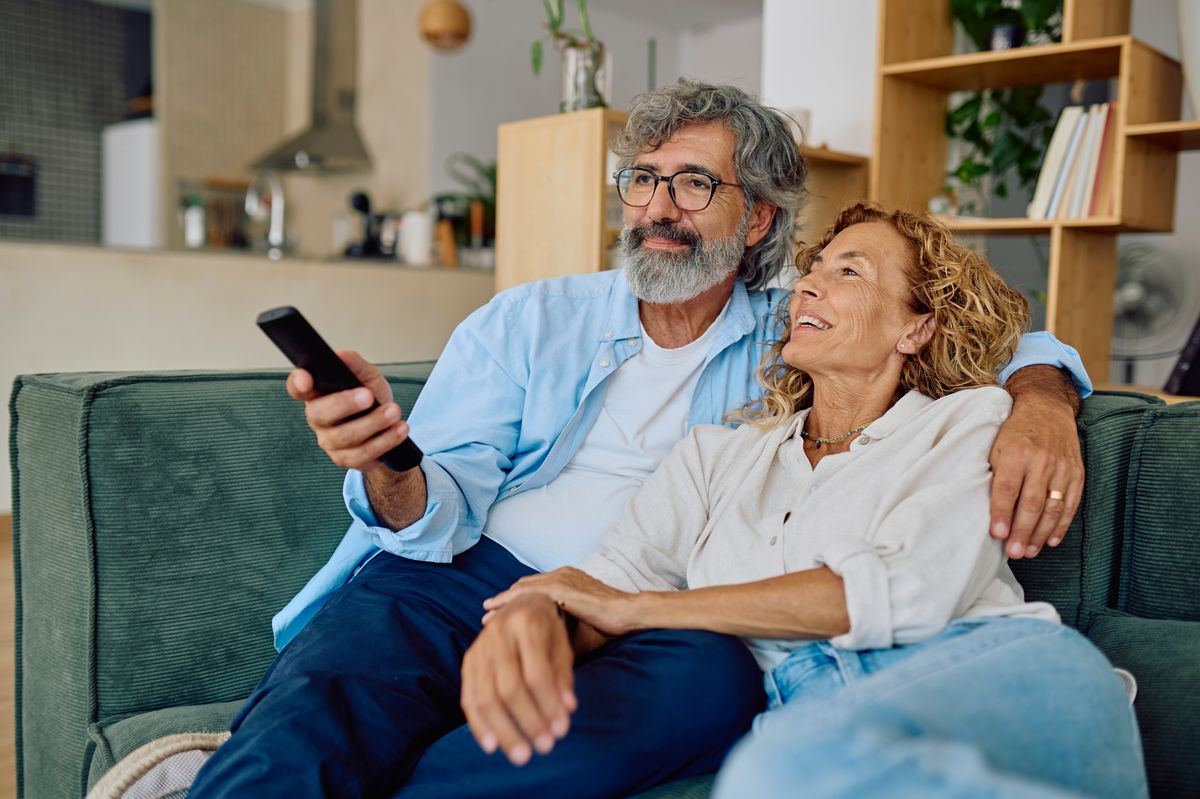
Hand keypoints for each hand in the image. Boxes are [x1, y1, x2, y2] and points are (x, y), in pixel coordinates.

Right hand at [285, 350, 410, 472]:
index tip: (305, 377)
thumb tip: (341, 355)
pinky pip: (362, 454)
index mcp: (318, 395)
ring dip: (373, 423)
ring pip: (345, 436)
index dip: (297, 383)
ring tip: (394, 412)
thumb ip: (355, 366)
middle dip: (345, 404)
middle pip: (320, 414)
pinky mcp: (345, 459)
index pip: (298, 389)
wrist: (389, 429)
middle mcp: (318, 419)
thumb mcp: (368, 378)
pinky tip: (399, 430)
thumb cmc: (371, 399)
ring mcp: (329, 442)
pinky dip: (385, 441)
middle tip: (368, 396)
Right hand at [460, 593, 575, 765]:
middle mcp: (498, 633)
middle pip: (509, 687)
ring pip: (485, 697)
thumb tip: (567, 712)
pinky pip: (468, 698)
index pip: (537, 673)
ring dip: (504, 731)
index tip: (562, 731)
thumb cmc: (548, 631)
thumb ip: (563, 678)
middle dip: (528, 721)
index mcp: (527, 624)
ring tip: (521, 756)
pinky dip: (479, 725)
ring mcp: (478, 647)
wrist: (521, 605)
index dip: (549, 704)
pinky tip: (492, 747)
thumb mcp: (562, 647)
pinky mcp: (467, 661)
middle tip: (545, 748)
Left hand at [483, 567, 637, 636]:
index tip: (500, 611)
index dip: (516, 598)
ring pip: (522, 589)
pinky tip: (500, 615)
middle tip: (486, 612)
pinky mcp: (561, 588)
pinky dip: (510, 604)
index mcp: (568, 578)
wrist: (628, 613)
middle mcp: (562, 573)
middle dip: (505, 599)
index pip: (535, 587)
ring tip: (487, 616)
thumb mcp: (583, 618)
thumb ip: (564, 622)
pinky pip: (528, 595)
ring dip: (502, 602)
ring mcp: (561, 579)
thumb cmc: (610, 621)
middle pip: (524, 586)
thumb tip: (547, 641)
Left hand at [988, 396, 1083, 559]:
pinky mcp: (1077, 473)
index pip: (1008, 488)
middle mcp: (1042, 460)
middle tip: (1014, 552)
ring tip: (1028, 551)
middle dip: (1022, 531)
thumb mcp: (997, 446)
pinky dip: (1061, 525)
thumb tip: (989, 509)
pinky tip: (1050, 540)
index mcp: (1017, 452)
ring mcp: (1063, 467)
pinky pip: (1071, 504)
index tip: (998, 535)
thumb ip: (995, 474)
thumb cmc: (1014, 432)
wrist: (1047, 409)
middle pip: (1032, 503)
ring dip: (1040, 534)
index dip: (1002, 513)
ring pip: (1053, 507)